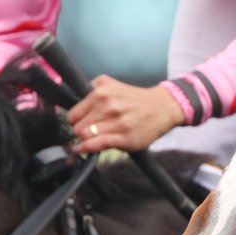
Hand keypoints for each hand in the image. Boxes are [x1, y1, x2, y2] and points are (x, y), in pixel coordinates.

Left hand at [67, 76, 186, 154]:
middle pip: (78, 127)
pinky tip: (81, 149)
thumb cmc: (136, 100)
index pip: (73, 114)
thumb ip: (93, 88)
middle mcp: (108, 106)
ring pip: (85, 136)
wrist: (162, 108)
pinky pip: (98, 145)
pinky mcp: (125, 138)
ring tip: (89, 140)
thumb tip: (75, 102)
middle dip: (79, 131)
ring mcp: (117, 122)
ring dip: (84, 140)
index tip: (79, 124)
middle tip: (86, 132)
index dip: (75, 121)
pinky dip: (86, 148)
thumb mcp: (113, 85)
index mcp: (102, 92)